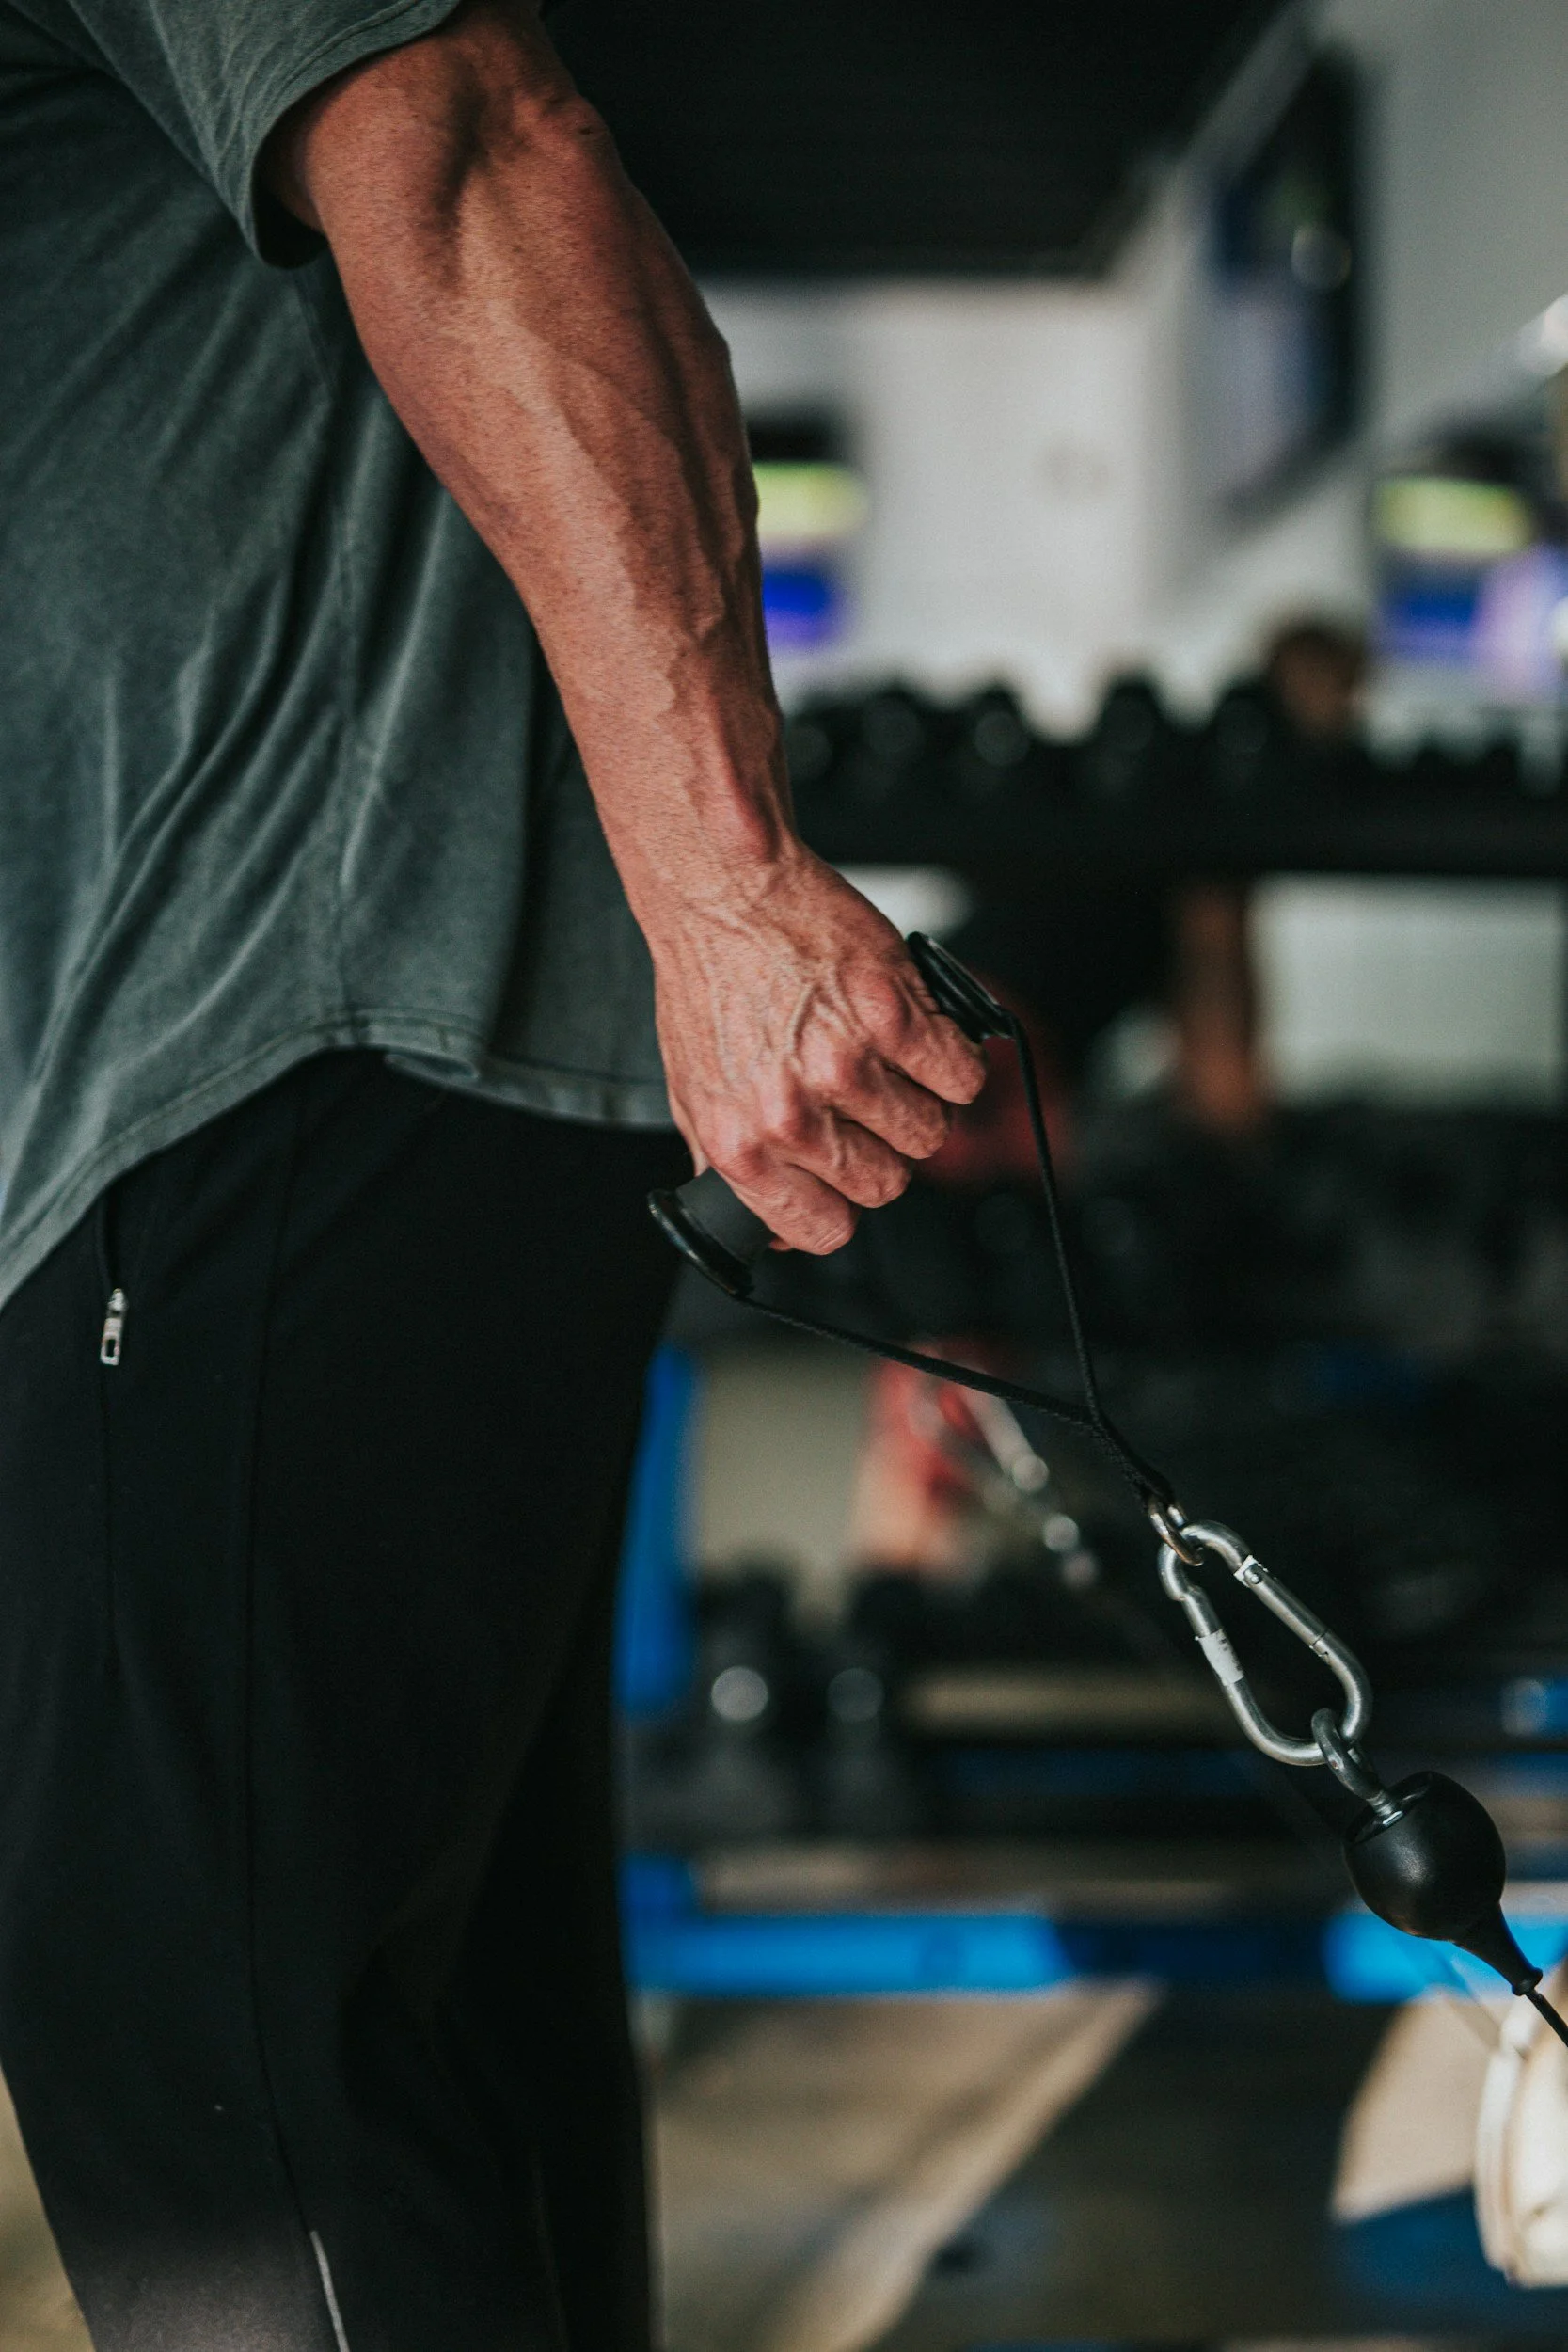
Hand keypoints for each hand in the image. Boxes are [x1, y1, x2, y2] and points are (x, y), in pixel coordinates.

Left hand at [646, 847, 986, 1253]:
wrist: (723, 893)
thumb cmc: (709, 981)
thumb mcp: (696, 1091)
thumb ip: (731, 1164)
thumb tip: (774, 1226)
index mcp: (741, 1145)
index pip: (824, 1231)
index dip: (842, 1204)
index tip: (843, 1174)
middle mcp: (791, 1115)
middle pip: (887, 1183)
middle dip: (884, 1148)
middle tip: (864, 1102)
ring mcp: (844, 1067)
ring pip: (929, 1132)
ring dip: (919, 1102)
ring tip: (884, 1059)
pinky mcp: (891, 1016)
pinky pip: (960, 1077)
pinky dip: (952, 1060)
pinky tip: (918, 1035)